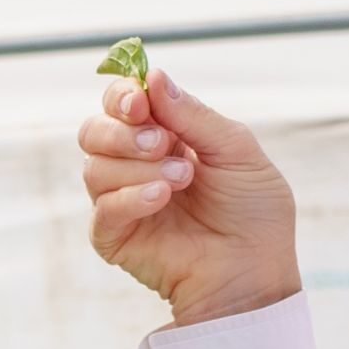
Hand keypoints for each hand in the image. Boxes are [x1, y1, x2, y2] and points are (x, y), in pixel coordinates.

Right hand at [77, 66, 299, 325]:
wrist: (255, 272)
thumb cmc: (253, 213)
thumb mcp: (236, 151)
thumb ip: (194, 115)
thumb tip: (151, 76)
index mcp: (163, 137)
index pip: (121, 103)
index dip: (122, 96)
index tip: (139, 101)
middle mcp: (135, 165)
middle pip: (93, 130)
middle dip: (124, 131)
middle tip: (162, 143)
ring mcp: (122, 202)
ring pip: (94, 167)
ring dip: (138, 166)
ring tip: (182, 179)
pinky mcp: (115, 238)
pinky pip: (102, 209)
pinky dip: (131, 198)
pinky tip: (162, 198)